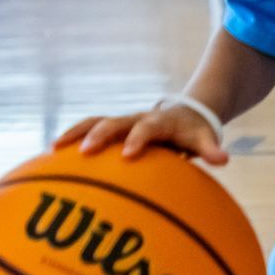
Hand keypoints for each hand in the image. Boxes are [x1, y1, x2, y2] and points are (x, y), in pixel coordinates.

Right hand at [53, 104, 228, 164]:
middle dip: (100, 135)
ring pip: (95, 122)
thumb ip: (210, 149)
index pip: (148, 127)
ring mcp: (122, 122)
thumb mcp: (203, 139)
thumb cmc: (193, 133)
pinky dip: (70, 139)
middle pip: (115, 122)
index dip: (138, 139)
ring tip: (54, 148)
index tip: (128, 155)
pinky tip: (50, 157)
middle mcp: (137, 119)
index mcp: (160, 122)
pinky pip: (87, 130)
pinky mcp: (111, 128)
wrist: (184, 115)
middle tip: (84, 152)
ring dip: (75, 133)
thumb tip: (224, 160)